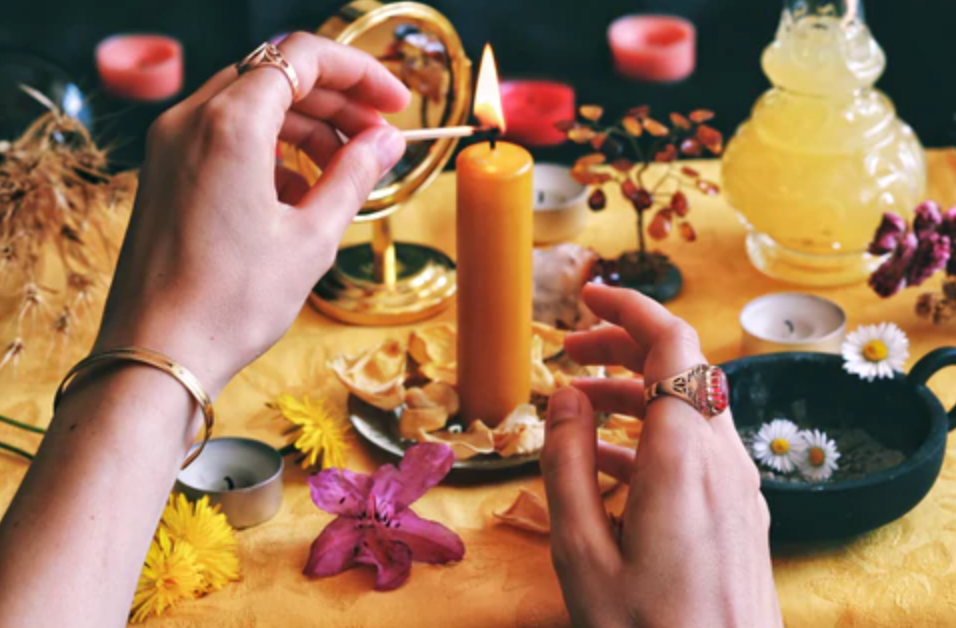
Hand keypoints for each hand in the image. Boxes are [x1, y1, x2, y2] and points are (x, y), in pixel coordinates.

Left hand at [96, 33, 409, 393]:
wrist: (159, 354)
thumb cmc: (232, 302)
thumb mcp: (311, 237)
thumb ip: (354, 175)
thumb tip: (386, 141)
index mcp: (230, 124)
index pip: (304, 57)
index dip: (360, 72)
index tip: (395, 102)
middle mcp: (190, 120)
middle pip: (276, 75)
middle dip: (335, 101)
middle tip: (378, 138)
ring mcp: (171, 145)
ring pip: (251, 105)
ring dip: (305, 126)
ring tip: (344, 170)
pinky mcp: (165, 173)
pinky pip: (225, 137)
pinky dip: (270, 150)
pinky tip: (298, 194)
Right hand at [540, 284, 781, 627]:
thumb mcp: (582, 552)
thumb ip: (568, 465)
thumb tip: (564, 398)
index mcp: (683, 460)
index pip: (672, 344)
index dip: (629, 308)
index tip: (586, 295)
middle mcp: (722, 461)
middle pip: (682, 368)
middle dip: (622, 347)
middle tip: (567, 352)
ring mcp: (738, 488)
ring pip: (688, 407)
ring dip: (632, 393)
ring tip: (575, 409)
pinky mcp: (739, 513)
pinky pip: (696, 448)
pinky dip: (650, 434)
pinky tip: (606, 462)